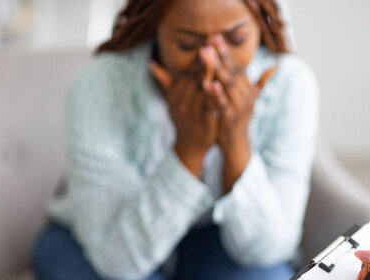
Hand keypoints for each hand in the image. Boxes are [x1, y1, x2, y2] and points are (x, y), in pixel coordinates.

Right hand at [149, 48, 217, 176]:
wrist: (190, 147)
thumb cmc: (184, 119)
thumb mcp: (173, 100)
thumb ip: (165, 82)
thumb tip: (151, 64)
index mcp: (175, 94)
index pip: (186, 73)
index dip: (196, 59)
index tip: (206, 43)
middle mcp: (180, 102)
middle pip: (193, 78)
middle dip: (202, 62)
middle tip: (210, 46)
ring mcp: (190, 113)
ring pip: (200, 90)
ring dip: (208, 74)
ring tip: (216, 59)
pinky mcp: (202, 123)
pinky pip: (207, 106)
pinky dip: (212, 96)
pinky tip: (218, 86)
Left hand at [205, 36, 276, 191]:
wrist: (237, 145)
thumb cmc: (238, 120)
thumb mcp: (250, 99)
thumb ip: (261, 82)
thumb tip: (276, 65)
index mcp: (250, 91)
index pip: (239, 67)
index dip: (228, 52)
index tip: (217, 37)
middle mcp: (248, 98)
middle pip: (235, 72)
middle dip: (223, 56)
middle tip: (211, 40)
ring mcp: (240, 109)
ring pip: (230, 86)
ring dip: (218, 70)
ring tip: (208, 56)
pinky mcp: (231, 119)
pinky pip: (223, 104)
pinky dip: (215, 94)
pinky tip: (208, 83)